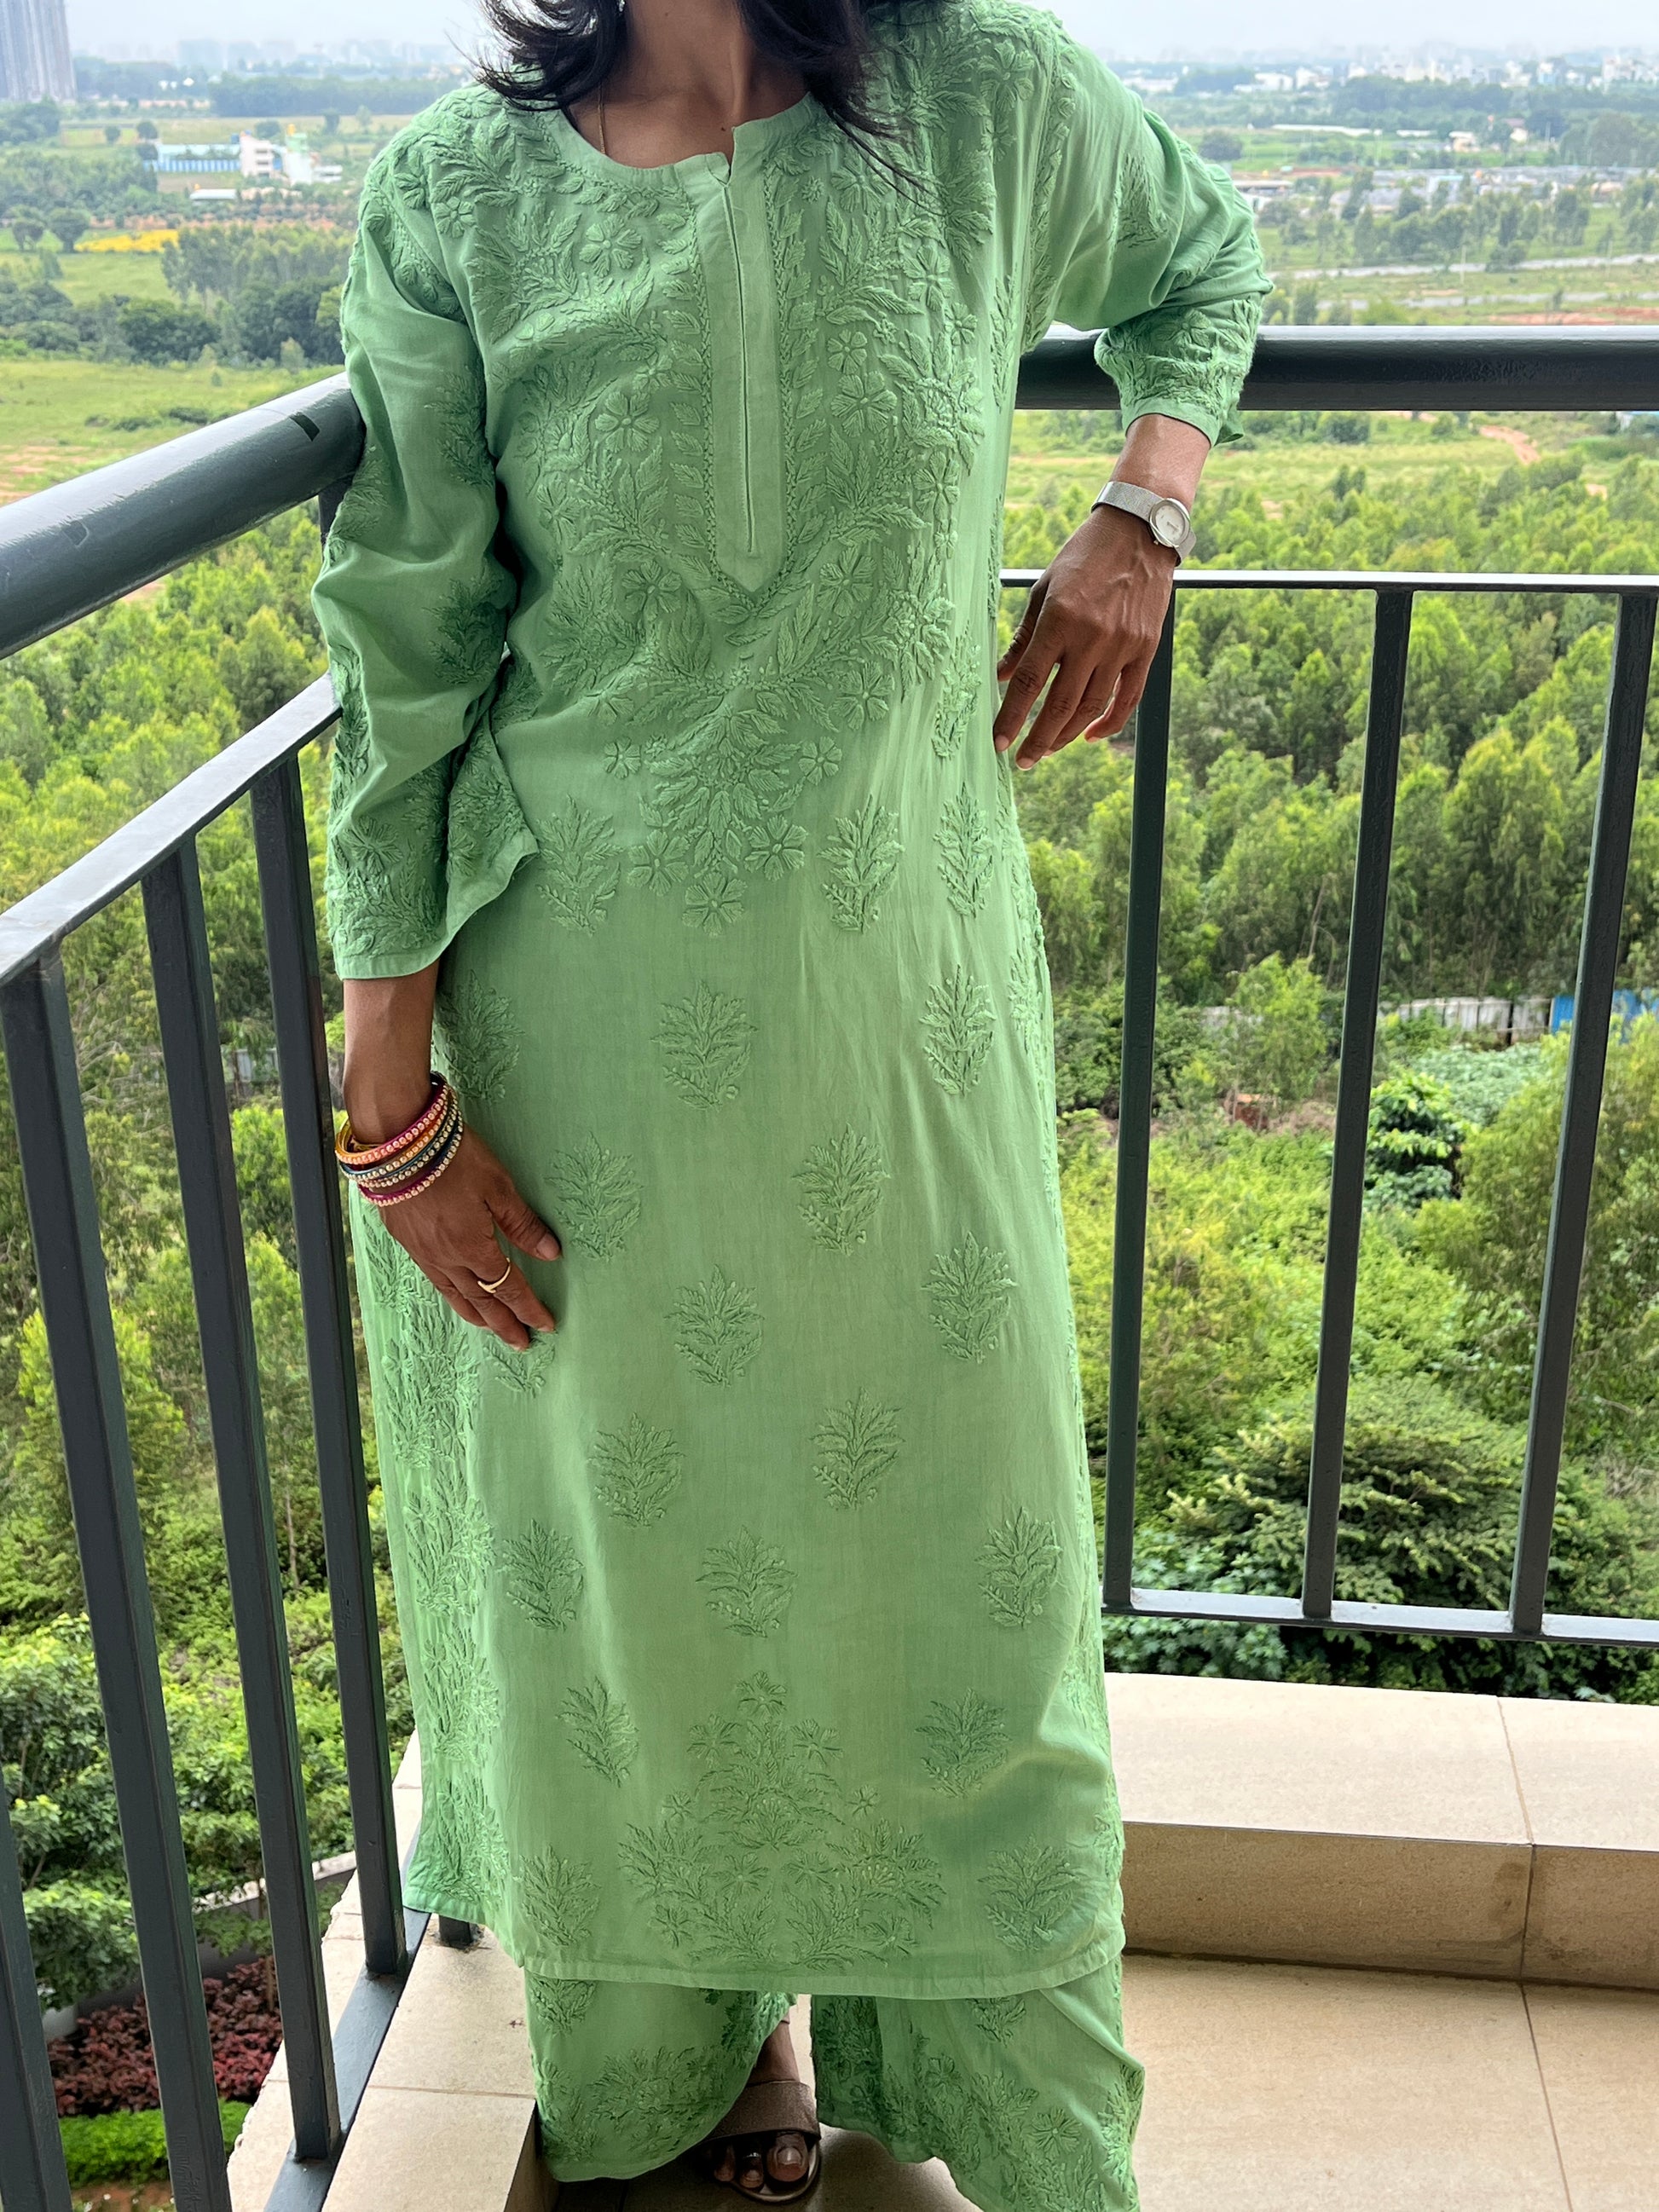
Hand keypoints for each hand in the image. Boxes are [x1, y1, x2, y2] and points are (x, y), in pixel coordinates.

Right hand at [379, 1126, 560, 1350]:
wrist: (395, 1143)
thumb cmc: (451, 1158)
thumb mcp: (498, 1187)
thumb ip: (522, 1224)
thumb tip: (550, 1253)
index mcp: (472, 1248)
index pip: (507, 1288)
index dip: (528, 1307)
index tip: (544, 1325)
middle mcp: (445, 1258)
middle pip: (480, 1301)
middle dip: (503, 1323)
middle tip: (520, 1343)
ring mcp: (422, 1251)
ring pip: (453, 1294)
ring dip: (475, 1314)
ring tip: (490, 1328)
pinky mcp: (405, 1239)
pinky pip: (433, 1279)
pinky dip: (449, 1294)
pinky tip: (453, 1293)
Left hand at [993, 503, 1174, 770]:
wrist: (1138, 533)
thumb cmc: (1083, 558)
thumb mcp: (1043, 590)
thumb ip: (1023, 639)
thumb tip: (999, 677)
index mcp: (1059, 620)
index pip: (1028, 682)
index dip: (1011, 717)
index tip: (999, 743)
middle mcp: (1091, 637)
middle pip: (1060, 705)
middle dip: (1037, 739)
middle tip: (1022, 761)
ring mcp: (1122, 646)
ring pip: (1091, 708)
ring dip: (1067, 735)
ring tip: (1048, 749)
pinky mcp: (1145, 650)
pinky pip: (1127, 699)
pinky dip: (1109, 724)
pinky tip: (1089, 736)